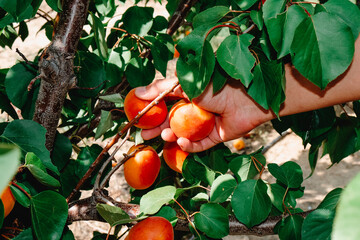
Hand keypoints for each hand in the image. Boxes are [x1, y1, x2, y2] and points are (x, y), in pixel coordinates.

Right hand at [134, 78, 271, 151]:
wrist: (248, 99)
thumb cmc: (217, 86)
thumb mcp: (185, 83)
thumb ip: (161, 88)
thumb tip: (137, 92)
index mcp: (188, 93)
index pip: (165, 102)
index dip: (152, 110)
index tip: (137, 117)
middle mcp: (195, 109)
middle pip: (171, 121)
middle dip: (157, 128)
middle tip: (144, 135)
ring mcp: (204, 123)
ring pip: (182, 133)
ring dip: (172, 135)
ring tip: (166, 135)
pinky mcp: (214, 137)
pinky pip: (198, 145)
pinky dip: (189, 145)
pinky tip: (181, 142)